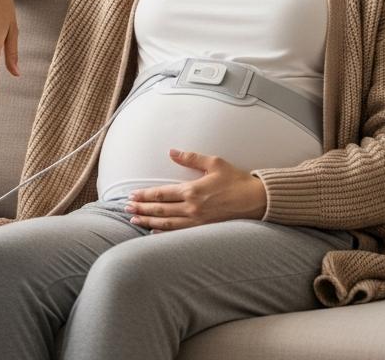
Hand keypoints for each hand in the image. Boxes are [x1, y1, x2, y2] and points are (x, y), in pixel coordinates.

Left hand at [124, 149, 267, 231]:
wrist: (258, 200)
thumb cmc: (237, 180)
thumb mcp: (215, 163)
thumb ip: (191, 158)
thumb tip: (172, 152)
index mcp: (192, 190)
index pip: (161, 194)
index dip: (144, 195)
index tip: (132, 195)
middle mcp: (192, 208)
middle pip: (160, 210)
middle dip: (141, 209)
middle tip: (126, 209)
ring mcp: (198, 221)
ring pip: (167, 223)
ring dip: (148, 222)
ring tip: (134, 220)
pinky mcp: (204, 230)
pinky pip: (180, 234)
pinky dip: (165, 234)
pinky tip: (154, 233)